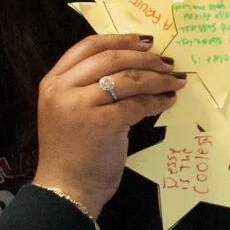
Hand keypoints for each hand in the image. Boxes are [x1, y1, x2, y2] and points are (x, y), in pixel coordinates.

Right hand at [33, 34, 183, 215]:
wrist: (65, 190)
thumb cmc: (72, 151)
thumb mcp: (69, 110)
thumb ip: (88, 85)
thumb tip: (134, 63)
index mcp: (53, 82)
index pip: (88, 46)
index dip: (120, 39)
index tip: (145, 42)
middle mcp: (63, 89)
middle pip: (111, 58)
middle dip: (145, 58)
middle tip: (168, 63)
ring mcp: (81, 106)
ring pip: (128, 79)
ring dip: (157, 78)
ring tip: (175, 81)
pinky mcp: (102, 123)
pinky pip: (137, 104)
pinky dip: (157, 100)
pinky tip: (168, 102)